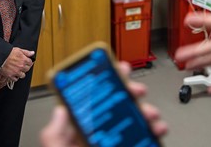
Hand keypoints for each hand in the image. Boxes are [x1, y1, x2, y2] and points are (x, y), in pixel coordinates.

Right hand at [0, 47, 34, 81]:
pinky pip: (15, 79)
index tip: (27, 62)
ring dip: (21, 73)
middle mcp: (21, 67)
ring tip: (18, 71)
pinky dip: (15, 77)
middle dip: (25, 67)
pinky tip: (14, 74)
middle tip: (22, 66)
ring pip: (22, 75)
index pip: (30, 63)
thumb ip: (27, 52)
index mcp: (24, 60)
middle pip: (27, 69)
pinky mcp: (10, 76)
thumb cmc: (8, 53)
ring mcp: (16, 72)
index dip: (29, 62)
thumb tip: (32, 53)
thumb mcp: (19, 50)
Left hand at [40, 61, 166, 146]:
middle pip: (119, 108)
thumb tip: (60, 110)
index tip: (116, 70)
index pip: (94, 101)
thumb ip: (53, 135)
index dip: (106, 83)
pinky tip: (157, 131)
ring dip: (147, 114)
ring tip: (150, 114)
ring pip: (136, 123)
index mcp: (81, 134)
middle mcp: (101, 138)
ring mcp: (117, 145)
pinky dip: (154, 133)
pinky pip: (145, 140)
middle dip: (131, 94)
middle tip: (136, 90)